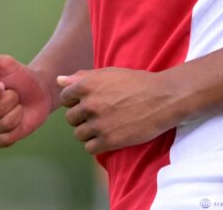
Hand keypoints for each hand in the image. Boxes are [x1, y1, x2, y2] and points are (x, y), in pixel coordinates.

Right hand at [0, 51, 57, 147]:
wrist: (38, 93)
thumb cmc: (20, 77)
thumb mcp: (7, 65)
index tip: (3, 85)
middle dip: (11, 100)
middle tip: (13, 95)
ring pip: (2, 125)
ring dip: (16, 113)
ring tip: (16, 106)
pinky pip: (6, 139)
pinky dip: (17, 128)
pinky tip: (16, 120)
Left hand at [57, 67, 176, 154]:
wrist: (162, 98)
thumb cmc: (136, 83)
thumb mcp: (109, 74)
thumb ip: (82, 77)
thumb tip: (59, 80)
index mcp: (87, 85)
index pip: (65, 98)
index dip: (76, 101)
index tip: (88, 102)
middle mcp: (90, 104)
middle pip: (70, 118)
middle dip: (82, 118)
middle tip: (99, 116)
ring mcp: (99, 123)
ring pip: (79, 134)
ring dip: (89, 133)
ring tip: (105, 127)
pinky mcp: (109, 141)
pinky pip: (90, 148)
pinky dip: (97, 145)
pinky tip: (108, 137)